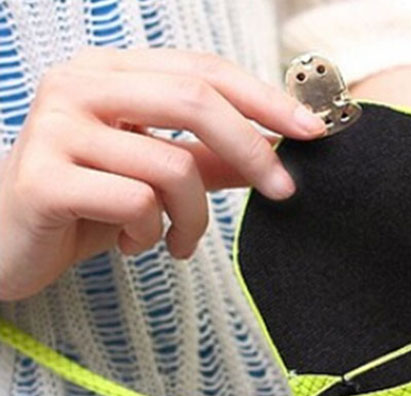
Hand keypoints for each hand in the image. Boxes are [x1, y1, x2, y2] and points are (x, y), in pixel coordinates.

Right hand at [0, 47, 325, 301]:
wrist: (7, 240)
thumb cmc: (85, 203)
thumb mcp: (153, 176)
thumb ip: (208, 161)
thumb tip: (272, 157)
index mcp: (111, 74)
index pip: (203, 70)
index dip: (264, 98)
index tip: (312, 132)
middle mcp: (80, 86)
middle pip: (194, 100)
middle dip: (252, 150)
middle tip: (282, 192)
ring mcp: (57, 128)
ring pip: (172, 167)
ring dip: (193, 219)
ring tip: (174, 241)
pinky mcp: (45, 178)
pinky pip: (137, 205)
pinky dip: (151, 236)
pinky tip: (129, 244)